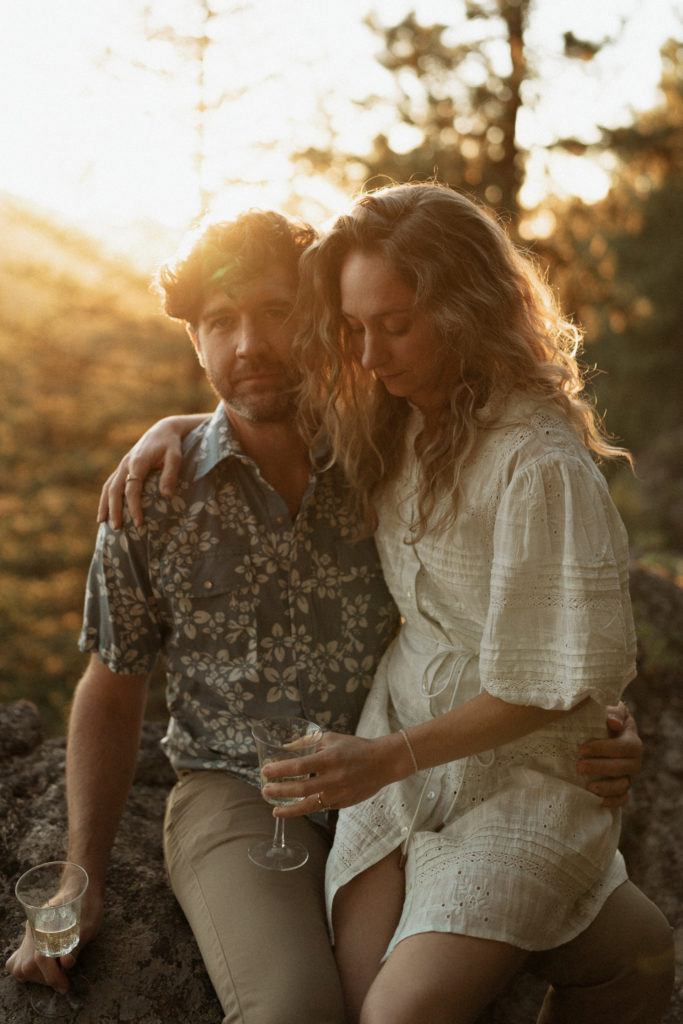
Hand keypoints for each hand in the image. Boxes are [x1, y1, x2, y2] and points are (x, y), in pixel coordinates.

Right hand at [5, 887, 103, 993]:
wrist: (82, 886)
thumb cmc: (88, 905)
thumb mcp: (90, 924)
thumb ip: (77, 944)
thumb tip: (66, 963)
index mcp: (47, 924)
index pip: (42, 958)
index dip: (53, 976)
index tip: (64, 987)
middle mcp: (34, 928)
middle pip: (29, 964)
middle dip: (46, 978)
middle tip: (62, 982)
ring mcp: (30, 932)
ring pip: (20, 964)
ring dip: (35, 976)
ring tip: (53, 975)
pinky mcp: (30, 936)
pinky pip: (16, 959)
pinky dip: (23, 969)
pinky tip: (38, 970)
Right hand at [97, 416, 191, 528]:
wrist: (162, 430)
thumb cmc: (171, 445)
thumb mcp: (175, 457)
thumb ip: (170, 475)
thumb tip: (166, 496)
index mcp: (138, 461)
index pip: (132, 487)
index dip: (134, 506)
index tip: (138, 522)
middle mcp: (126, 464)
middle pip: (115, 489)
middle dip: (115, 509)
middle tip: (117, 528)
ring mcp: (122, 465)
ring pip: (108, 486)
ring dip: (105, 505)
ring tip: (102, 523)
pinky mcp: (122, 468)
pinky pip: (109, 484)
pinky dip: (105, 498)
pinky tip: (104, 511)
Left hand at [262, 731, 408, 817]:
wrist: (383, 763)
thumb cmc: (355, 747)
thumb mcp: (331, 739)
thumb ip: (308, 743)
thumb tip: (285, 748)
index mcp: (330, 758)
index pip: (300, 765)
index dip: (281, 769)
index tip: (265, 771)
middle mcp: (333, 778)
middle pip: (301, 788)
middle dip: (280, 790)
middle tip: (265, 790)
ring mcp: (338, 793)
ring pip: (309, 805)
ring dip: (289, 808)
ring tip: (274, 810)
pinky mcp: (342, 803)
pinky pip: (319, 807)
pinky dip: (304, 809)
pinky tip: (292, 809)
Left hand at [577, 701, 641, 807]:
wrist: (600, 733)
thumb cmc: (601, 720)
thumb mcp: (607, 711)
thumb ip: (612, 712)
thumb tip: (614, 723)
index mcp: (631, 740)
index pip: (622, 747)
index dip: (602, 749)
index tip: (581, 750)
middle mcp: (634, 760)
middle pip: (621, 767)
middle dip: (600, 768)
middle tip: (579, 767)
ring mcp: (629, 775)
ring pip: (623, 785)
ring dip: (606, 787)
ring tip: (588, 787)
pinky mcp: (623, 787)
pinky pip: (622, 799)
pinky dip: (613, 801)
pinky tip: (600, 801)